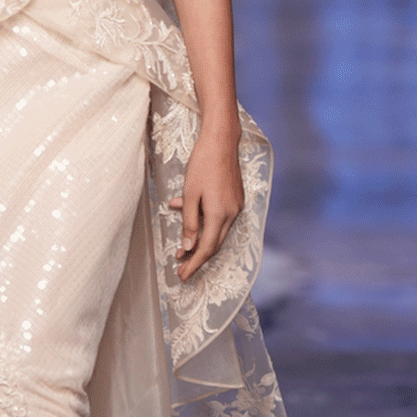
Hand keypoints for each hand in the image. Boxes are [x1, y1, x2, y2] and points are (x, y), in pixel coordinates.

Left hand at [168, 126, 243, 281]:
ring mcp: (236, 206)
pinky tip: (188, 215)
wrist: (221, 141)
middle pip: (214, 244)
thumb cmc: (202, 164)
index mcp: (219, 214)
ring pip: (217, 232)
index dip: (194, 264)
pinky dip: (205, 223)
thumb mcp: (190, 194)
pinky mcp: (235, 199)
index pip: (206, 248)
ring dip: (200, 240)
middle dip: (196, 257)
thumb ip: (189, 222)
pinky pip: (220, 218)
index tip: (182, 275)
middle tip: (180, 267)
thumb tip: (188, 247)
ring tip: (181, 248)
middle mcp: (231, 214)